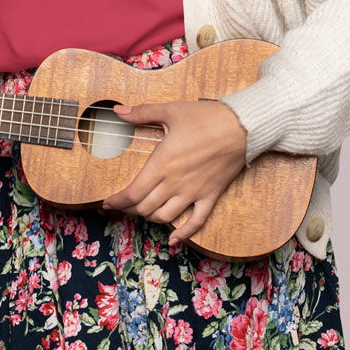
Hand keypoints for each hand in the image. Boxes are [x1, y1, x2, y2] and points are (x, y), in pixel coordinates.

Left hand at [102, 100, 248, 251]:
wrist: (242, 127)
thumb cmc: (206, 117)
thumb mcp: (171, 110)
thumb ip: (142, 113)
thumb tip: (118, 110)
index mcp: (162, 164)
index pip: (132, 193)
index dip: (117, 202)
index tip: (108, 203)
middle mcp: (174, 183)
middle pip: (145, 208)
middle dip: (130, 209)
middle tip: (123, 205)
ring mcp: (193, 192)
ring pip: (164, 216)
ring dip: (150, 217)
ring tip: (144, 211)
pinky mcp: (210, 196)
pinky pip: (196, 222)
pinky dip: (183, 234)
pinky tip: (173, 239)